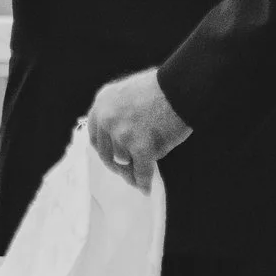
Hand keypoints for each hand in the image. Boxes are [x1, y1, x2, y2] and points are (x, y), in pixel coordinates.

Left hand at [86, 72, 191, 192]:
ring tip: (138, 178)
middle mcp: (107, 119)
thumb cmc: (161, 89)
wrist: (180, 87)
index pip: (95, 135)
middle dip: (117, 165)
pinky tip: (147, 188)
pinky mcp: (140, 147)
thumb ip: (118, 114)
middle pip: (106, 153)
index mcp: (102, 103)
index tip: (111, 158)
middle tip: (126, 173)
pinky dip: (144, 182)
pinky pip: (141, 171)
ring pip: (123, 163)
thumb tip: (119, 144)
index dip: (104, 149)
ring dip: (131, 172)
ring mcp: (122, 134)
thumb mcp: (127, 94)